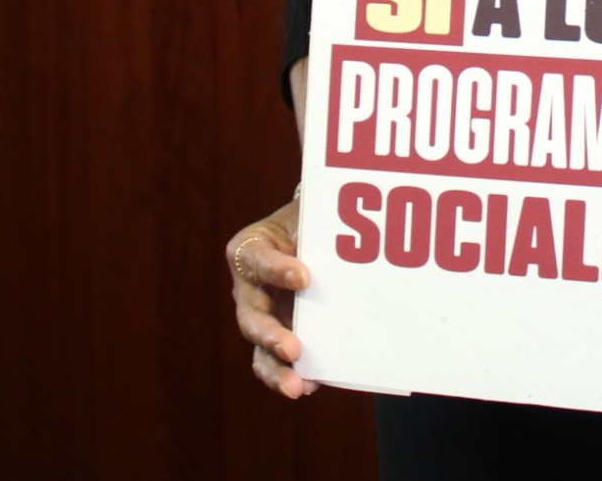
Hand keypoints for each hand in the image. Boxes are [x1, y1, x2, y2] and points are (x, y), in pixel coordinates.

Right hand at [227, 194, 316, 398]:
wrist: (316, 231)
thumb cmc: (313, 218)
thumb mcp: (314, 214)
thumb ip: (320, 230)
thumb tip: (351, 251)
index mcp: (250, 250)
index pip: (259, 261)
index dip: (278, 270)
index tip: (304, 276)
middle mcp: (250, 288)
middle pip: (252, 317)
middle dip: (271, 336)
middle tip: (293, 349)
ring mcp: (264, 316)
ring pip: (261, 350)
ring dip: (277, 369)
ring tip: (297, 387)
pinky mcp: (281, 336)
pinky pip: (280, 362)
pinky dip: (293, 375)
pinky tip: (311, 385)